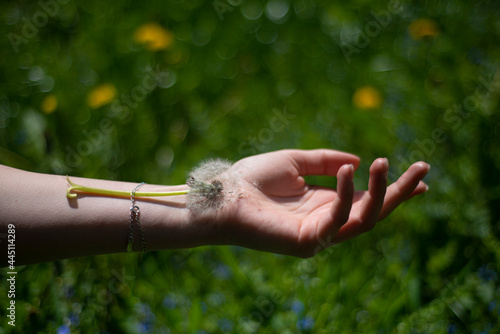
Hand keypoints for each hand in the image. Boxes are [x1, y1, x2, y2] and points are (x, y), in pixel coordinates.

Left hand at [213, 149, 429, 257]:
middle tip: (424, 169)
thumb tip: (357, 160)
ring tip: (386, 163)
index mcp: (323, 203)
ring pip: (365, 219)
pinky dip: (349, 194)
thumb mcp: (295, 161)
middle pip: (373, 212)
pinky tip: (352, 169)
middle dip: (400, 192)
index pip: (365, 199)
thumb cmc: (252, 179)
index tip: (419, 174)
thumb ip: (325, 161)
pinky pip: (339, 217)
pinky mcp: (309, 241)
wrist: (222, 195)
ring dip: (383, 193)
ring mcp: (319, 234)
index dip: (392, 188)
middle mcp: (325, 220)